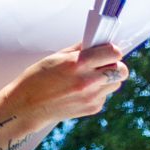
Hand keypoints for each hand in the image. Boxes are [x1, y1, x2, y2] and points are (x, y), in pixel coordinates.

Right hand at [0, 43, 129, 124]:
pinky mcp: (93, 108)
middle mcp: (88, 80)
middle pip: (122, 70)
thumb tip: (95, 42)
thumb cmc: (36, 79)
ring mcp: (92, 96)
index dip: (112, 50)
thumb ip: (78, 50)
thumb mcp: (54, 58)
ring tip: (91, 77)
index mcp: (78, 63)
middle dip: (115, 65)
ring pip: (116, 83)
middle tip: (103, 64)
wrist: (27, 106)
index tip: (107, 50)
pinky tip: (81, 90)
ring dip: (108, 78)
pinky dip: (98, 91)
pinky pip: (105, 95)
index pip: (114, 53)